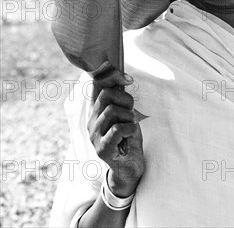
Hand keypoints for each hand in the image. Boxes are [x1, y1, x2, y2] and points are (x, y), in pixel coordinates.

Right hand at [87, 68, 144, 196]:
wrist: (130, 166)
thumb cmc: (128, 137)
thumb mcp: (126, 114)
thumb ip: (121, 99)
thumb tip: (125, 77)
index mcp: (96, 111)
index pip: (96, 85)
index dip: (110, 76)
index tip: (127, 78)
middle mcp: (91, 121)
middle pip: (105, 95)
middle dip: (125, 99)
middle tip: (132, 112)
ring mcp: (94, 135)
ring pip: (111, 111)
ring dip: (129, 116)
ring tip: (131, 125)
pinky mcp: (102, 148)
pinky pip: (117, 129)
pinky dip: (130, 128)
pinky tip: (131, 135)